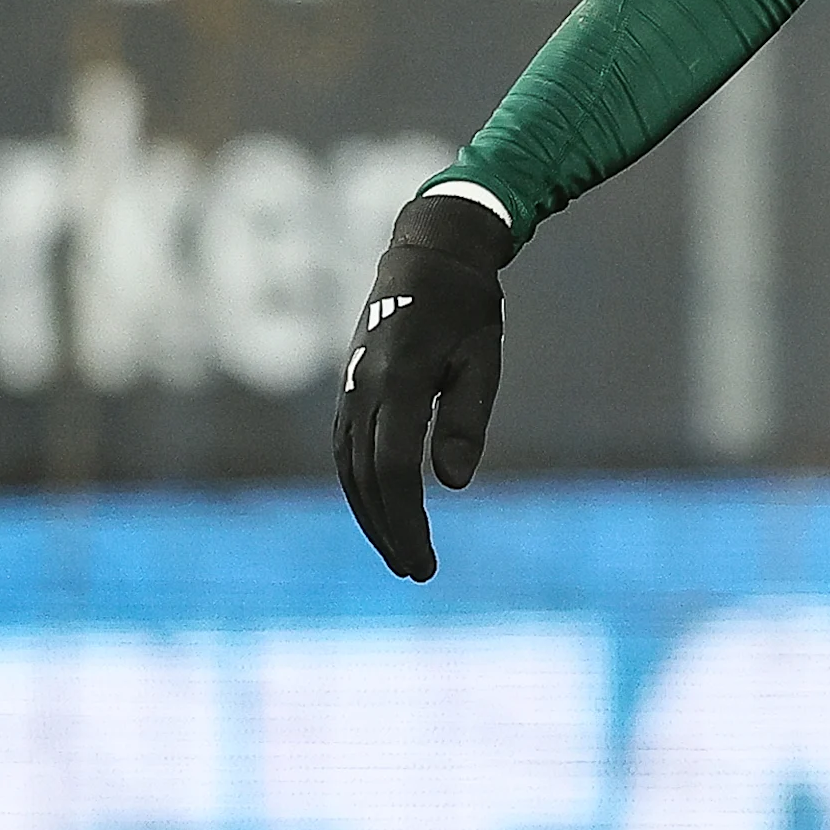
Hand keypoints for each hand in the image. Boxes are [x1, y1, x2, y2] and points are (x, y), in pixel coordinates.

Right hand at [332, 193, 514, 580]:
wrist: (427, 258)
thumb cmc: (466, 308)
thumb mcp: (482, 358)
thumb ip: (465, 418)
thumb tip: (453, 484)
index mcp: (396, 383)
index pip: (394, 470)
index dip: (408, 522)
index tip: (426, 561)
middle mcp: (361, 392)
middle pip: (367, 481)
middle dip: (389, 531)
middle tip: (416, 571)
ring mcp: (348, 394)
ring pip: (350, 472)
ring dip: (372, 517)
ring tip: (401, 554)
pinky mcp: (348, 394)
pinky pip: (348, 454)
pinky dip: (362, 489)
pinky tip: (381, 514)